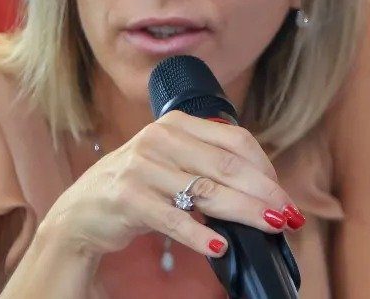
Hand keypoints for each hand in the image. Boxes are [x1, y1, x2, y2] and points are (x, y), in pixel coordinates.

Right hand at [39, 111, 305, 260]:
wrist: (81, 211)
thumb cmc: (137, 186)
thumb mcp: (170, 161)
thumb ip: (208, 163)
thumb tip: (264, 188)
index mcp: (176, 124)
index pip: (234, 140)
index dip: (264, 167)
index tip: (282, 192)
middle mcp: (159, 139)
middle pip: (227, 166)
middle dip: (264, 192)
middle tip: (288, 214)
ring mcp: (142, 168)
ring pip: (207, 192)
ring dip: (245, 212)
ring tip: (271, 226)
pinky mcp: (128, 199)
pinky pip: (174, 220)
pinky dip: (201, 235)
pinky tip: (221, 246)